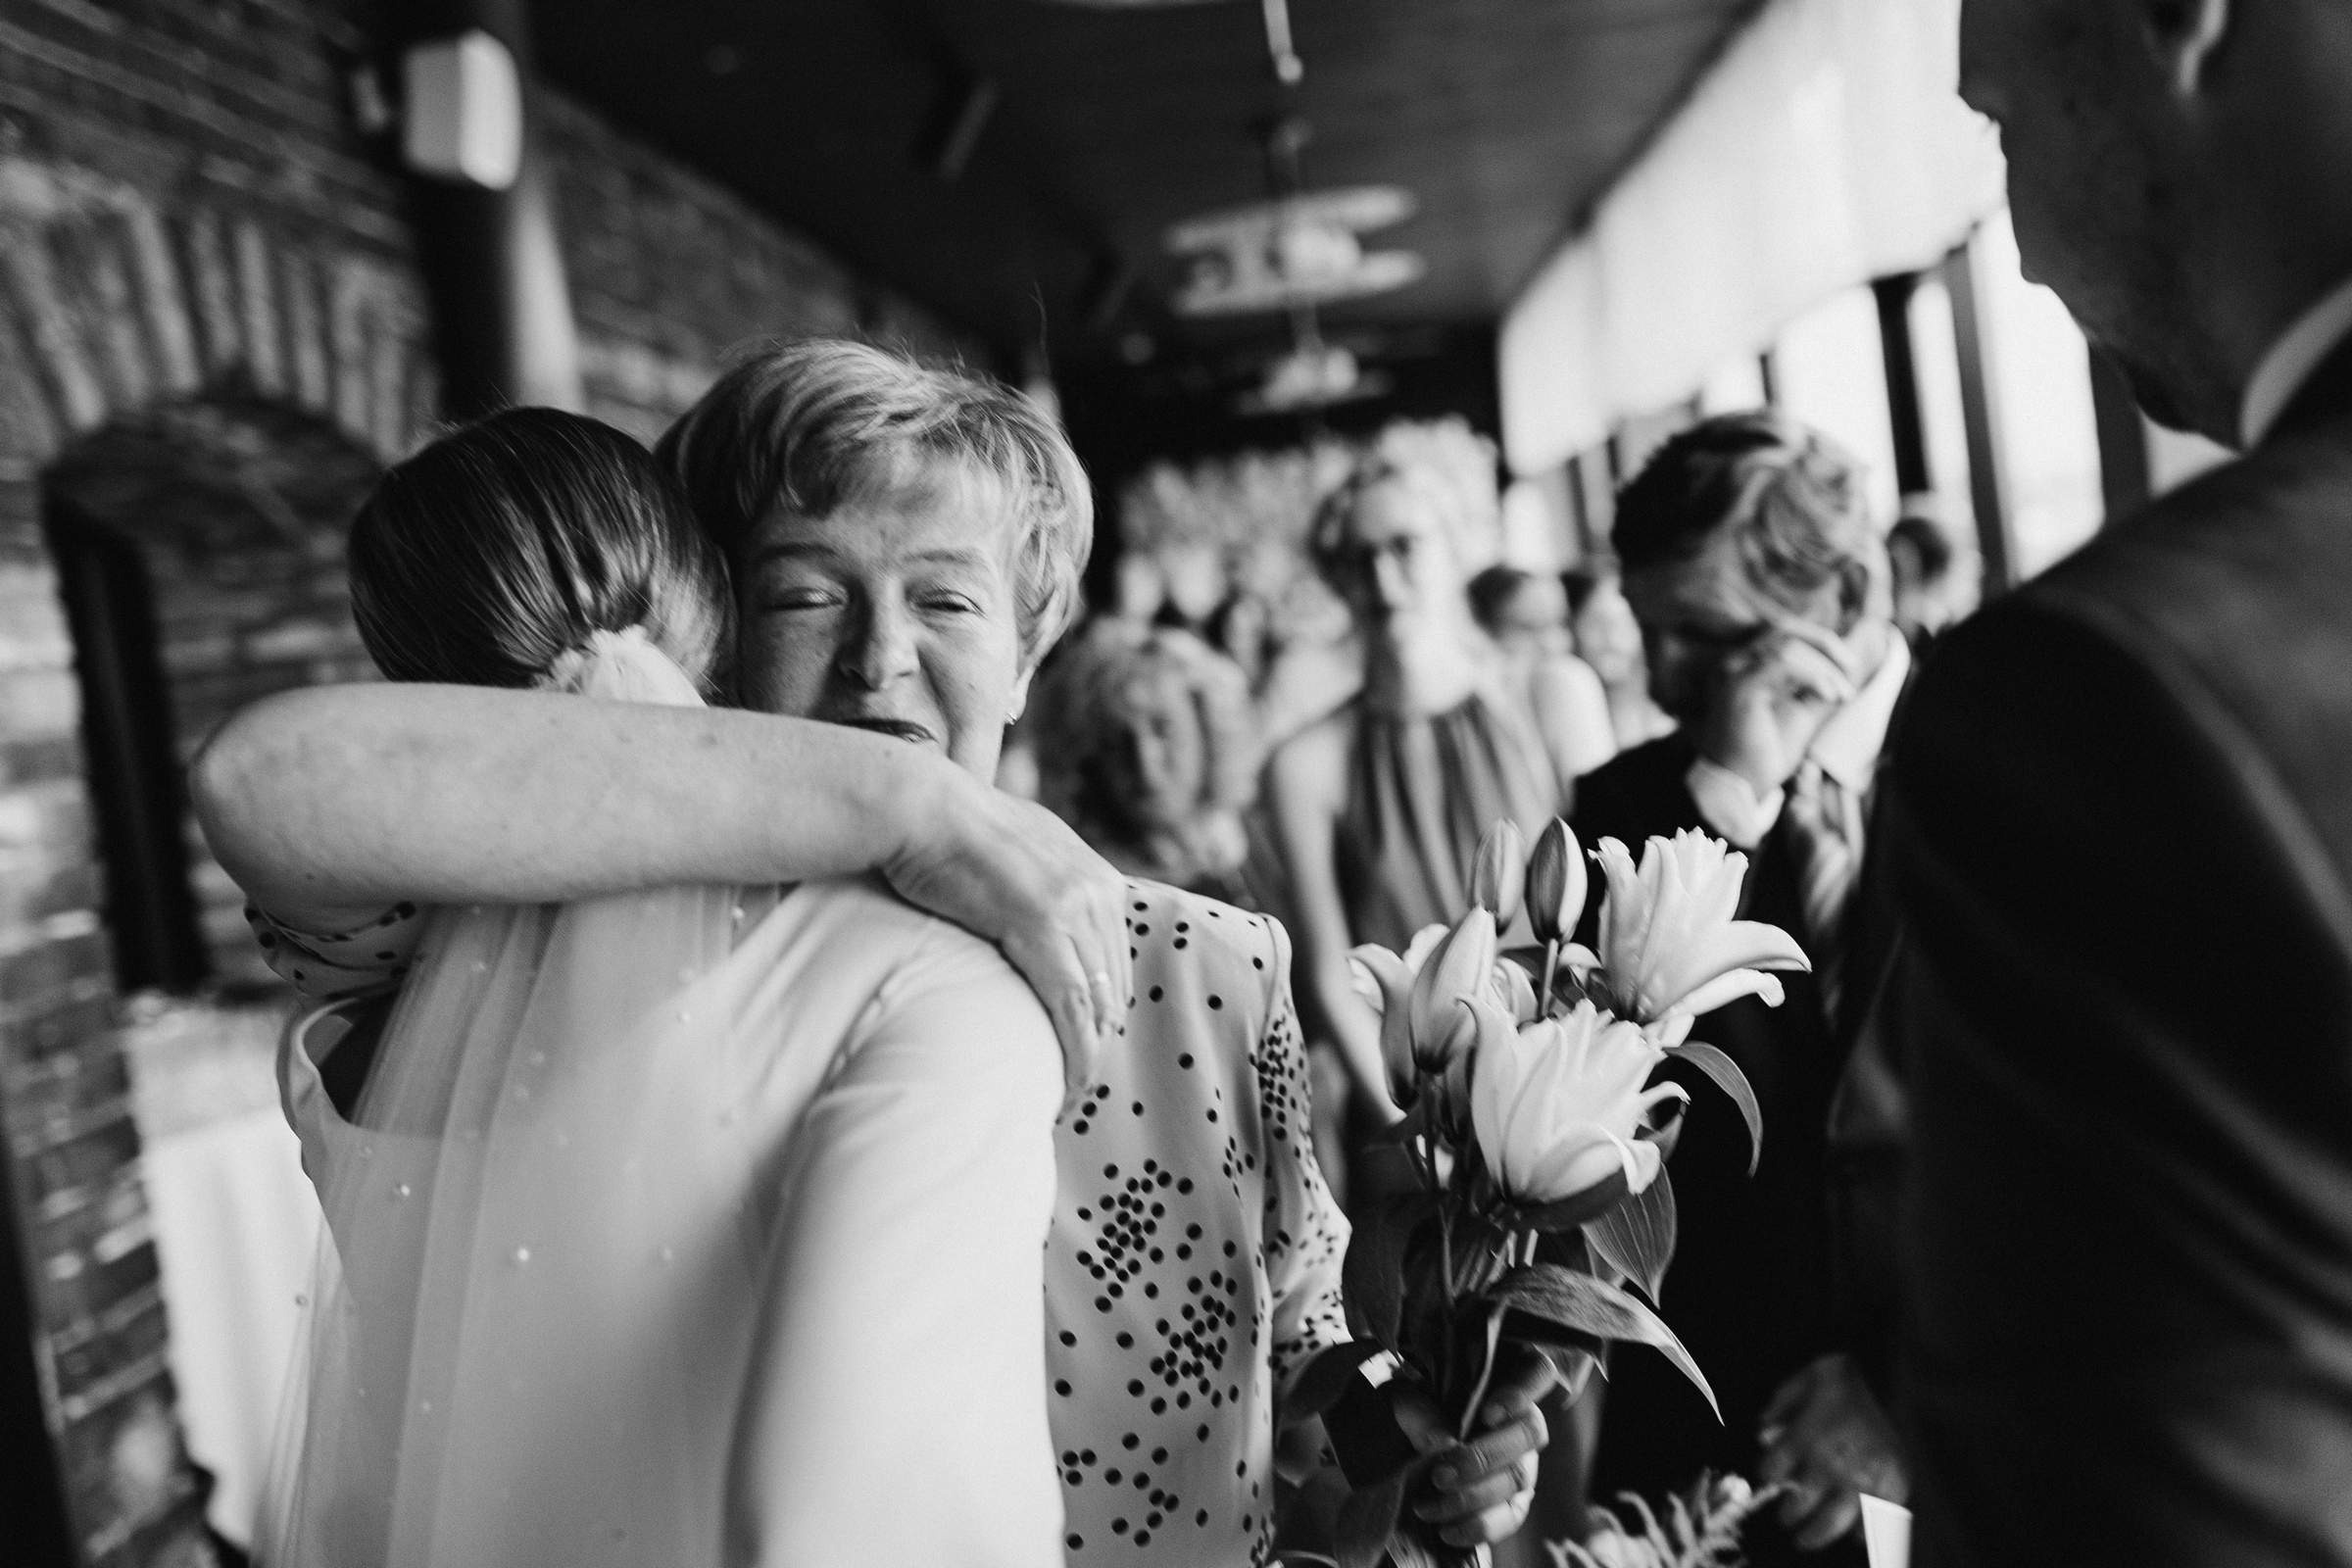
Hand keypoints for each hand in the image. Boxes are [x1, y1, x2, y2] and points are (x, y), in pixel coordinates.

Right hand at [882, 765, 1130, 1107]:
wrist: (920, 806)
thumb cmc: (949, 832)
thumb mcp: (1017, 853)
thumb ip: (1039, 886)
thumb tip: (1031, 915)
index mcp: (1097, 878)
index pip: (1116, 962)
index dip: (1103, 1011)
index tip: (1084, 1049)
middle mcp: (1097, 891)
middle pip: (1116, 987)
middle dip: (1100, 1039)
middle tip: (1076, 1082)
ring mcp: (1073, 906)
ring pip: (1099, 1004)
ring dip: (1088, 1056)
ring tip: (1069, 1093)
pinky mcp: (1041, 926)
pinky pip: (1071, 1006)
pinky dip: (1073, 1051)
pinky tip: (1066, 1082)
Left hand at [1394, 1344, 1557, 1548]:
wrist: (1402, 1444)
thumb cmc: (1412, 1407)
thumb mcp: (1402, 1397)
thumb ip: (1418, 1410)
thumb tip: (1441, 1441)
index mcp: (1505, 1379)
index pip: (1536, 1372)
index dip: (1521, 1392)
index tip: (1489, 1414)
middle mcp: (1523, 1419)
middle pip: (1528, 1433)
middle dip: (1483, 1458)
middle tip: (1440, 1474)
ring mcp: (1524, 1461)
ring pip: (1519, 1478)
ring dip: (1473, 1497)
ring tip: (1428, 1507)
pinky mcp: (1515, 1499)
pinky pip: (1512, 1516)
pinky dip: (1480, 1527)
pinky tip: (1448, 1531)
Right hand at [1693, 620, 1859, 798]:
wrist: (1740, 786)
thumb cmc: (1766, 752)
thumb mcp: (1801, 711)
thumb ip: (1818, 686)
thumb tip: (1850, 665)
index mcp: (1745, 665)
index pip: (1783, 633)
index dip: (1820, 641)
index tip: (1849, 665)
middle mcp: (1734, 662)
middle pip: (1784, 630)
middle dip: (1825, 645)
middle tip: (1851, 668)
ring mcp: (1733, 671)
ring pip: (1787, 646)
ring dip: (1823, 667)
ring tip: (1841, 694)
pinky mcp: (1739, 686)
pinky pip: (1783, 663)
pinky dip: (1812, 676)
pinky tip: (1829, 696)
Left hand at [1756, 1353, 1905, 1551]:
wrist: (1886, 1372)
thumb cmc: (1839, 1377)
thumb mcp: (1799, 1382)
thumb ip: (1778, 1408)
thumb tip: (1763, 1434)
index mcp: (1805, 1438)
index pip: (1772, 1472)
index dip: (1768, 1477)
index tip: (1771, 1481)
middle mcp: (1831, 1463)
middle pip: (1798, 1505)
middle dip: (1788, 1514)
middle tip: (1786, 1520)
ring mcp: (1863, 1478)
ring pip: (1832, 1522)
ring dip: (1815, 1534)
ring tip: (1806, 1539)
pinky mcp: (1892, 1484)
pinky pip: (1874, 1519)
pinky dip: (1863, 1530)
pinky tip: (1853, 1534)